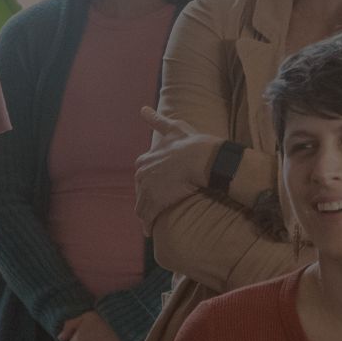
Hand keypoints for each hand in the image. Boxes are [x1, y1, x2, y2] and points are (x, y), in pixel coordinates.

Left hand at [135, 105, 223, 226]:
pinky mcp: (156, 204)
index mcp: (144, 161)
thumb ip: (156, 120)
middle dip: (146, 200)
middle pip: (140, 193)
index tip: (156, 189)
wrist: (201, 158)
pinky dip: (148, 225)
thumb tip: (143, 108)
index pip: (142, 176)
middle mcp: (141, 176)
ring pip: (142, 207)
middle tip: (154, 208)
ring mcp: (147, 191)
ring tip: (149, 224)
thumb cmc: (189, 143)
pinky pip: (148, 218)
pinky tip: (149, 232)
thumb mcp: (172, 127)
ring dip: (145, 215)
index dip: (150, 183)